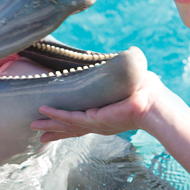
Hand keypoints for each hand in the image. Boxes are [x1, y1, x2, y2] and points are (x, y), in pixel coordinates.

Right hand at [30, 70, 169, 142]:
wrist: (156, 105)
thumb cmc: (149, 93)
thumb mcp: (131, 81)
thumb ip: (123, 71)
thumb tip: (128, 54)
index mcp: (105, 116)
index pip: (82, 120)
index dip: (68, 122)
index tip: (55, 125)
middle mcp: (98, 122)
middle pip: (70, 128)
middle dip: (54, 131)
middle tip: (38, 136)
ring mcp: (95, 122)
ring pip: (66, 124)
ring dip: (50, 125)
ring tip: (34, 126)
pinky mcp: (94, 119)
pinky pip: (70, 117)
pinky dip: (56, 115)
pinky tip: (43, 112)